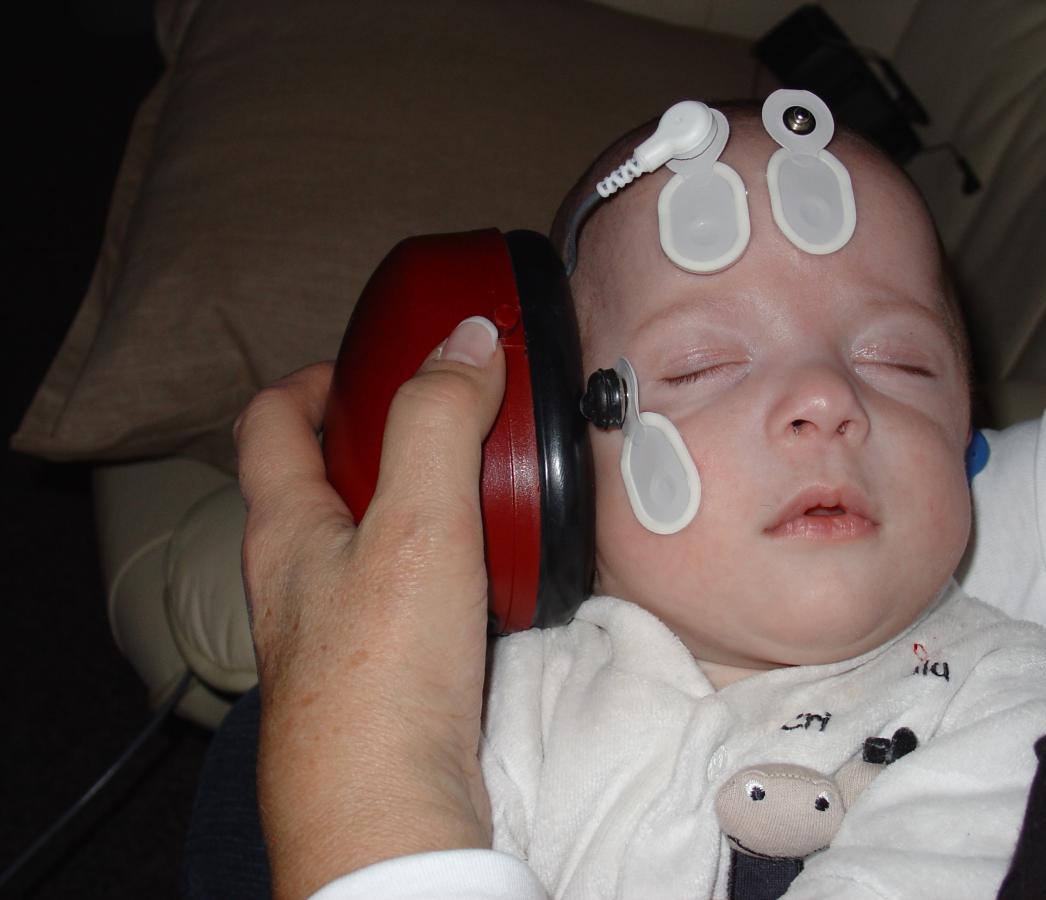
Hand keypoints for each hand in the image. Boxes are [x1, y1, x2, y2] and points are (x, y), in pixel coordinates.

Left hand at [234, 317, 504, 897]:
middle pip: (315, 482)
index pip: (270, 423)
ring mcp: (328, 634)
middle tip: (443, 424)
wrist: (387, 814)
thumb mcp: (417, 524)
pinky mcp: (372, 679)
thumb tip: (469, 337)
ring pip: (359, 545)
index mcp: (284, 529)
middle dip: (372, 442)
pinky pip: (396, 600)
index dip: (314, 380)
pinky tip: (485, 581)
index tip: (370, 362)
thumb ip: (438, 423)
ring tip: (475, 492)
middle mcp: (292, 579)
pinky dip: (434, 571)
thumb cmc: (383, 670)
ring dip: (408, 508)